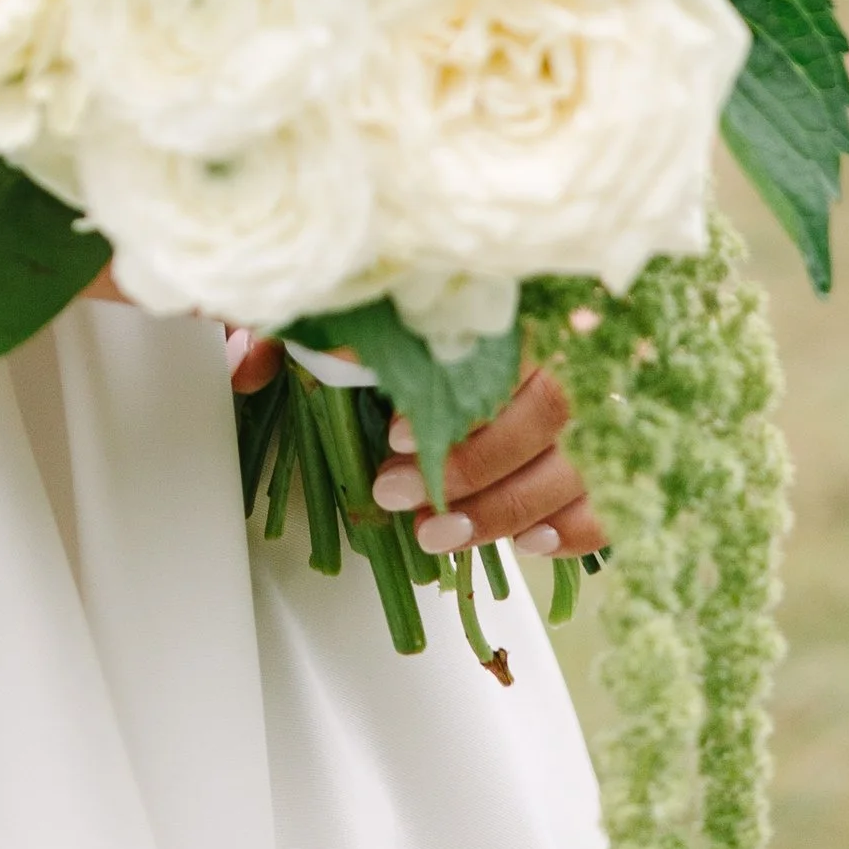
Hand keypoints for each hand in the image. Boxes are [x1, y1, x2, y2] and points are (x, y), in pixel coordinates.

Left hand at [224, 340, 602, 560]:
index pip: (497, 349)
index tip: (393, 432)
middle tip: (396, 494)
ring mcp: (579, 405)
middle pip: (543, 412)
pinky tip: (532, 546)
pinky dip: (572, 524)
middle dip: (469, 467)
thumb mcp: (330, 310)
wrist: (463, 308)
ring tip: (440, 535)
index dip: (452, 400)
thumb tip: (244, 366)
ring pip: (570, 461)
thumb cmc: (396, 315)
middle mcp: (552, 348)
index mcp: (494, 302)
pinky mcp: (594, 456)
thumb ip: (287, 330)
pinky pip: (604, 496)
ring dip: (504, 509)